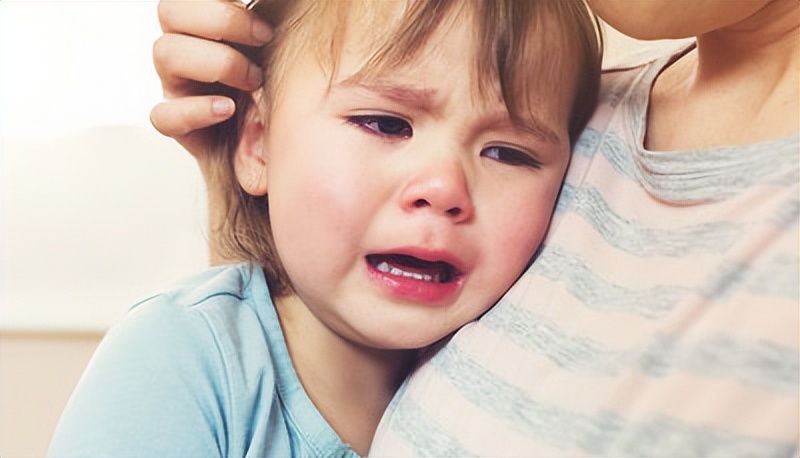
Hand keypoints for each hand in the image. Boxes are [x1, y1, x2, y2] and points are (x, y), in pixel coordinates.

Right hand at [150, 0, 271, 158]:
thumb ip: (270, 21)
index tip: (257, 3)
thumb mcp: (281, 47)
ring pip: (165, 54)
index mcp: (208, 22)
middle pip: (170, 11)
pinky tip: (227, 109)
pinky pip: (164, 115)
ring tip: (255, 81)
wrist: (282, 146)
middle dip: (223, 19)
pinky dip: (197, 110)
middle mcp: (188, 48)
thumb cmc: (284, 89)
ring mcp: (179, 86)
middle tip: (265, 37)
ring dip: (218, 63)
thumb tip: (272, 7)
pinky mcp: (179, 126)